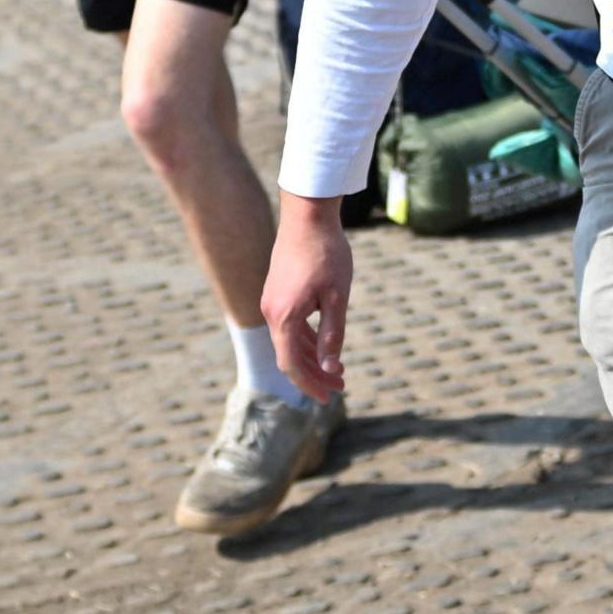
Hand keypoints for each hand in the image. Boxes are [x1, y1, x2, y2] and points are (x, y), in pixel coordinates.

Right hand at [258, 193, 354, 397]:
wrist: (308, 215)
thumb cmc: (327, 253)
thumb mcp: (337, 297)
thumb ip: (332, 334)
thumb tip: (330, 368)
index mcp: (283, 317)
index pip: (292, 365)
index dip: (310, 385)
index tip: (329, 398)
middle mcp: (271, 312)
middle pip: (290, 356)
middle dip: (315, 375)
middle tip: (340, 388)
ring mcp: (272, 302)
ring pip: (290, 342)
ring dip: (312, 359)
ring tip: (337, 372)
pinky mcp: (278, 293)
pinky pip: (290, 326)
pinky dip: (306, 340)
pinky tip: (324, 346)